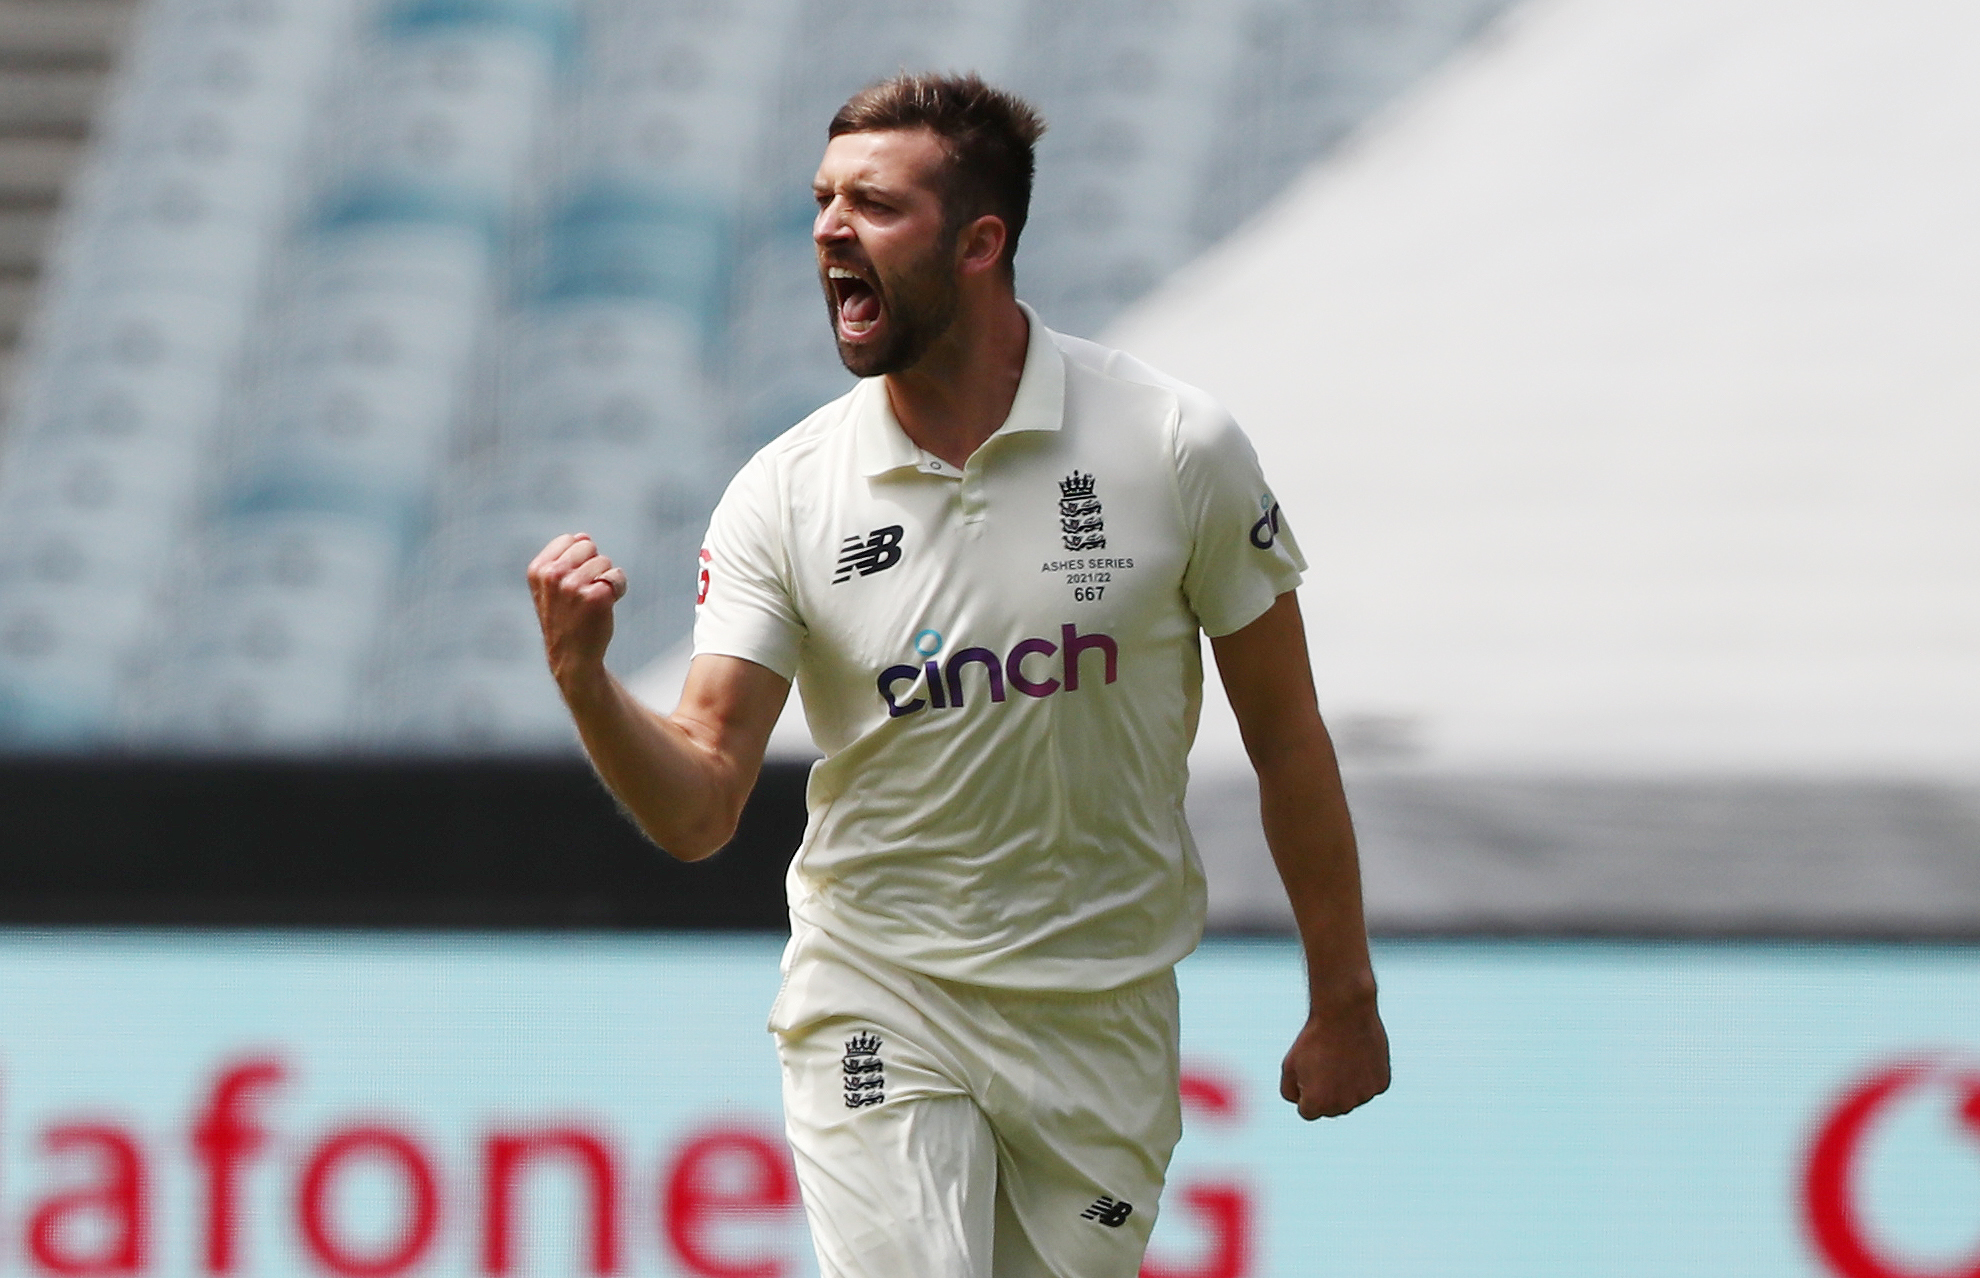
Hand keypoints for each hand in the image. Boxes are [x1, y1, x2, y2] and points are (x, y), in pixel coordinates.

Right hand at [527, 533, 628, 695]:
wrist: (572, 656)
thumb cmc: (566, 618)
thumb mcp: (553, 587)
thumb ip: (564, 558)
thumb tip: (583, 535)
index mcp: (538, 570)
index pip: (571, 539)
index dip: (579, 558)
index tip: (571, 581)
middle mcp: (553, 576)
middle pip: (589, 546)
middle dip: (592, 566)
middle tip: (583, 593)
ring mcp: (574, 586)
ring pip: (605, 561)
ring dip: (605, 579)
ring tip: (592, 602)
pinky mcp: (596, 597)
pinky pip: (617, 576)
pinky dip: (619, 589)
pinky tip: (607, 606)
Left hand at [1280, 997, 1390, 1120]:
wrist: (1344, 1013)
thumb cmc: (1313, 1039)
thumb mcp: (1289, 1065)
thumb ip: (1289, 1092)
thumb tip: (1302, 1104)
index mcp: (1317, 1104)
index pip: (1307, 1111)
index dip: (1304, 1088)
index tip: (1308, 1068)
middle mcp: (1342, 1106)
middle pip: (1331, 1107)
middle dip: (1326, 1090)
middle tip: (1326, 1061)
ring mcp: (1364, 1096)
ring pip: (1352, 1098)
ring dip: (1346, 1085)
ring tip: (1342, 1057)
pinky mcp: (1381, 1085)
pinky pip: (1369, 1087)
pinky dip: (1364, 1076)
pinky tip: (1358, 1056)